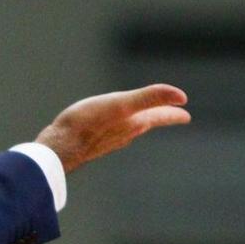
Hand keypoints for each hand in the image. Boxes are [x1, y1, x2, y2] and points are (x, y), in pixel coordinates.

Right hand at [35, 84, 189, 173]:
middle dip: (158, 118)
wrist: (58, 147)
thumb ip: (149, 98)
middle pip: (146, 123)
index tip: (186, 115)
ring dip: (138, 123)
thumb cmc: (87, 124)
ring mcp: (107, 140)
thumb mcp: (120, 104)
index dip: (173, 113)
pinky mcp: (91, 143)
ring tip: (141, 119)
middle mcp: (123, 134)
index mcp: (133, 123)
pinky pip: (110, 133)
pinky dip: (117, 127)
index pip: (159, 116)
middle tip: (170, 116)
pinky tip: (107, 127)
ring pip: (129, 130)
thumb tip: (182, 96)